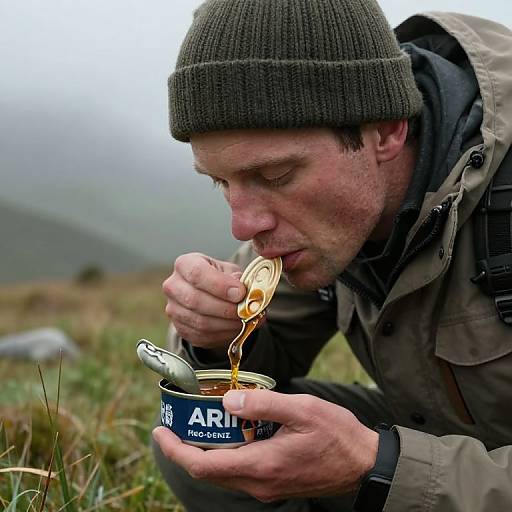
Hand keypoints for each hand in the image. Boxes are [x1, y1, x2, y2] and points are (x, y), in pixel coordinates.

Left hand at [153, 390, 378, 501]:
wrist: (364, 464)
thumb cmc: (337, 435)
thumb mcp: (302, 409)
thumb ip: (264, 404)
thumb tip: (228, 401)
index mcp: (262, 464)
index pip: (204, 465)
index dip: (176, 450)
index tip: (160, 431)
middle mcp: (259, 483)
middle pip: (209, 471)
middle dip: (185, 449)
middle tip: (174, 423)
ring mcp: (267, 487)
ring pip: (223, 473)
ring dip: (204, 452)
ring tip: (196, 425)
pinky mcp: (274, 484)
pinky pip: (238, 472)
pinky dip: (224, 454)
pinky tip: (229, 433)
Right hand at [163, 253, 246, 348]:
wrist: (209, 294)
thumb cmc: (220, 278)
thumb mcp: (229, 271)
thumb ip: (236, 278)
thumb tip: (244, 288)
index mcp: (184, 264)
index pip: (197, 273)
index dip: (220, 285)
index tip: (240, 292)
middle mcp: (173, 286)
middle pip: (195, 300)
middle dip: (225, 308)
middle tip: (246, 310)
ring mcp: (174, 310)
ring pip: (200, 322)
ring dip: (227, 324)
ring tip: (245, 320)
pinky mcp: (180, 329)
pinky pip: (202, 336)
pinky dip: (223, 334)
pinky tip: (236, 328)